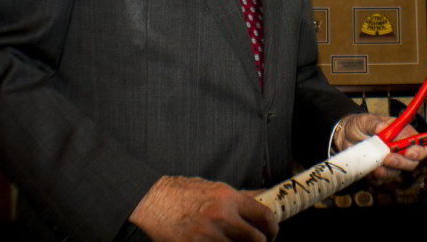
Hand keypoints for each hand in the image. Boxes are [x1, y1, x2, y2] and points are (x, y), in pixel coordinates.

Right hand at [129, 175, 277, 240]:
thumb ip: (241, 197)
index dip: (273, 228)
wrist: (153, 201)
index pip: (264, 216)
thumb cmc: (183, 193)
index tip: (271, 232)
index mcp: (229, 198)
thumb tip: (265, 196)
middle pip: (256, 239)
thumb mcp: (215, 189)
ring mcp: (208, 236)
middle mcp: (221, 217)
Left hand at [333, 113, 426, 179]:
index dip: (419, 150)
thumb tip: (382, 128)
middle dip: (402, 162)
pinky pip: (383, 180)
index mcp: (401, 133)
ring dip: (388, 172)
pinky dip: (377, 178)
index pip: (419, 143)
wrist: (344, 137)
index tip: (409, 152)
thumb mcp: (365, 121)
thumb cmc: (359, 126)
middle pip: (412, 161)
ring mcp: (390, 162)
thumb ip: (374, 123)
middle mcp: (399, 148)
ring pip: (397, 172)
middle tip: (388, 159)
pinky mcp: (380, 171)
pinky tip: (370, 171)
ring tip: (376, 167)